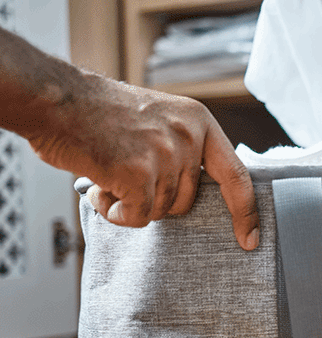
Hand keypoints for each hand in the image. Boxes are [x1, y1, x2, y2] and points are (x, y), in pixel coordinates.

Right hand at [30, 74, 259, 249]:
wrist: (56, 98)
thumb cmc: (100, 114)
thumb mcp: (159, 119)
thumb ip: (184, 149)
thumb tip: (194, 190)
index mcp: (199, 122)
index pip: (236, 176)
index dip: (246, 212)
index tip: (251, 239)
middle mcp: (189, 138)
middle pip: (185, 202)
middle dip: (155, 199)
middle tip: (125, 173)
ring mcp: (166, 156)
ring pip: (158, 211)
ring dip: (129, 203)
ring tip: (108, 172)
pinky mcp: (140, 174)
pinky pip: (135, 216)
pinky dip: (113, 211)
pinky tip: (98, 185)